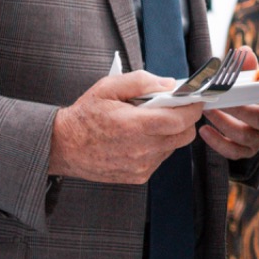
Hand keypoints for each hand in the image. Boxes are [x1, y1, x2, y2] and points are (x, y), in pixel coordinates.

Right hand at [50, 71, 201, 183]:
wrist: (62, 146)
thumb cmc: (85, 115)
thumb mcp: (108, 87)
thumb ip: (141, 81)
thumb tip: (170, 84)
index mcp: (135, 125)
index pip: (180, 119)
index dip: (193, 108)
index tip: (196, 100)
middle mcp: (141, 149)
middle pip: (184, 135)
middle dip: (185, 120)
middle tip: (174, 110)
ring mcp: (140, 166)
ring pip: (173, 147)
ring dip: (170, 134)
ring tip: (149, 123)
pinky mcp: (138, 176)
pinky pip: (160, 159)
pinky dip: (158, 147)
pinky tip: (140, 139)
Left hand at [199, 46, 258, 160]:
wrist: (245, 118)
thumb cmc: (246, 94)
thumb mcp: (248, 80)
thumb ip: (246, 67)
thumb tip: (244, 51)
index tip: (254, 85)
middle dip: (237, 109)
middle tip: (217, 98)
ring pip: (245, 136)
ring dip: (223, 123)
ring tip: (206, 111)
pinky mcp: (247, 150)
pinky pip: (235, 152)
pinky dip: (218, 143)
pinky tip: (204, 130)